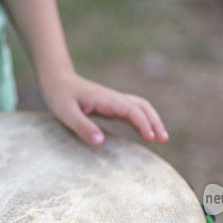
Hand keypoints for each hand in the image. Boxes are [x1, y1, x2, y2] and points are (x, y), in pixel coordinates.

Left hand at [40, 71, 167, 145]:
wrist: (57, 81)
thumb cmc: (60, 96)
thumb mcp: (66, 114)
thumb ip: (83, 127)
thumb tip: (101, 142)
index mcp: (106, 99)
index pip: (132, 110)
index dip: (143, 123)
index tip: (151, 138)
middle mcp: (114, 98)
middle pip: (142, 107)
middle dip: (155, 122)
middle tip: (164, 140)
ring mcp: (114, 101)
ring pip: (140, 107)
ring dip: (152, 120)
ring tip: (161, 138)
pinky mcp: (111, 105)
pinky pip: (132, 112)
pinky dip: (143, 121)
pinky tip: (146, 133)